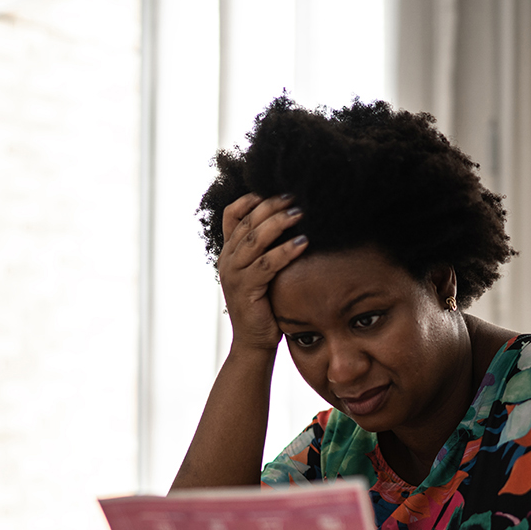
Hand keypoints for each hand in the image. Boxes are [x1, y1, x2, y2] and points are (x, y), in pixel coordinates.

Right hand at [217, 193, 307, 350]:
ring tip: (300, 213)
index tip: (274, 188)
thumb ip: (267, 250)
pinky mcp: (246, 290)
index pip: (233, 215)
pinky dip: (285, 251)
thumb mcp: (263, 273)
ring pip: (254, 241)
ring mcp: (233, 275)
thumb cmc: (265, 306)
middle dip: (271, 207)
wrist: (254, 341)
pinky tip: (303, 243)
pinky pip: (266, 265)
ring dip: (278, 224)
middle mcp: (227, 260)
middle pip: (247, 223)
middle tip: (295, 196)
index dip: (251, 199)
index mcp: (229, 253)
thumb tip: (292, 223)